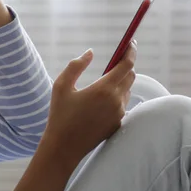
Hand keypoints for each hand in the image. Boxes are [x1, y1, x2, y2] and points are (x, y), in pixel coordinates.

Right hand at [44, 41, 136, 163]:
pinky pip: (122, 104)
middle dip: (125, 65)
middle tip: (116, 58)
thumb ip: (76, 65)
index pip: (126, 65)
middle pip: (131, 76)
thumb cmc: (60, 115)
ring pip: (127, 90)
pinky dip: (117, 96)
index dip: (130, 52)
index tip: (130, 43)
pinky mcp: (118, 124)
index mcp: (104, 89)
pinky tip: (101, 99)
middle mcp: (116, 101)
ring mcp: (119, 114)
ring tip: (105, 80)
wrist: (64, 147)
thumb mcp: (61, 85)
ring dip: (121, 81)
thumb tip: (90, 53)